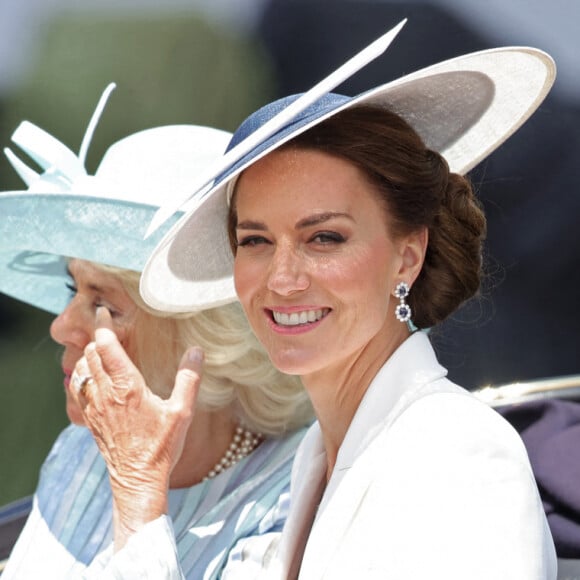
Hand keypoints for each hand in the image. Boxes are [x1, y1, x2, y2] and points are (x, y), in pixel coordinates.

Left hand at [73, 306, 202, 549]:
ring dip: (88, 356)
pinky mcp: (90, 420)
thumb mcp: (182, 411)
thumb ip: (190, 378)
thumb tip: (196, 351)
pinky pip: (78, 389)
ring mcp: (94, 408)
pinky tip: (93, 377)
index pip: (107, 346)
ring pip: (81, 371)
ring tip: (100, 348)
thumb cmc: (162, 446)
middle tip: (105, 327)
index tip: (103, 311)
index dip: (103, 325)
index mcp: (127, 386)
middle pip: (90, 354)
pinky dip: (82, 375)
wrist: (138, 479)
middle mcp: (105, 393)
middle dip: (96, 337)